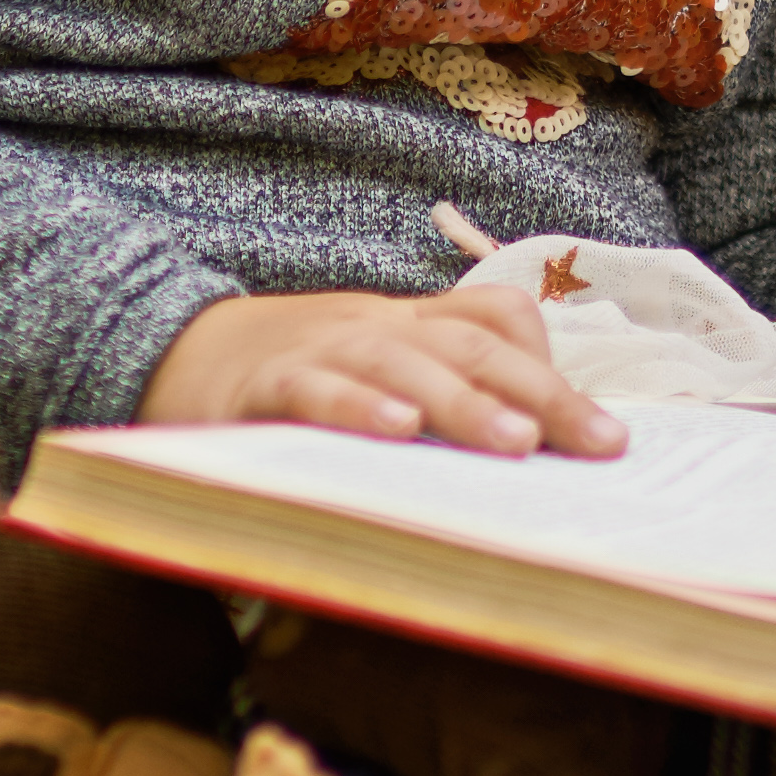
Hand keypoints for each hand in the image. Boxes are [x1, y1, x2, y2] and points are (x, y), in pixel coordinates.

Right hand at [140, 285, 623, 456]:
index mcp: (412, 325)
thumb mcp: (375, 371)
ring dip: (464, 401)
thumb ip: (439, 397)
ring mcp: (322, 349)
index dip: (552, 368)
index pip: (496, 319)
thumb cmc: (294, 378)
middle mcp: (377, 327)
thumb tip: (531, 457)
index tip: (606, 434)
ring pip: (405, 363)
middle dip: (543, 394)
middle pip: (473, 345)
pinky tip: (395, 432)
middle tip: (600, 444)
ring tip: (516, 441)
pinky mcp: (262, 384)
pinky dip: (356, 406)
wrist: (169, 351)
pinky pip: (314, 389)